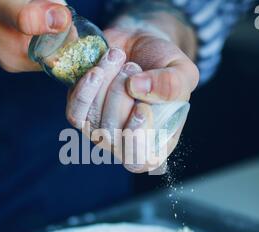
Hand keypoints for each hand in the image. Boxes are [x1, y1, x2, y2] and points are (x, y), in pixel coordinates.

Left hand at [66, 13, 198, 172]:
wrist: (140, 43)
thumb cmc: (164, 63)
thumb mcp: (182, 71)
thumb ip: (172, 85)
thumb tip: (137, 88)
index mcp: (155, 142)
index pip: (139, 161)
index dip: (136, 141)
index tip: (142, 108)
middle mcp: (125, 143)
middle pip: (112, 136)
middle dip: (120, 96)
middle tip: (132, 66)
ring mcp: (100, 131)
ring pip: (92, 121)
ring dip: (104, 85)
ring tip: (119, 57)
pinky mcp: (80, 113)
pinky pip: (75, 111)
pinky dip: (84, 89)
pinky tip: (97, 69)